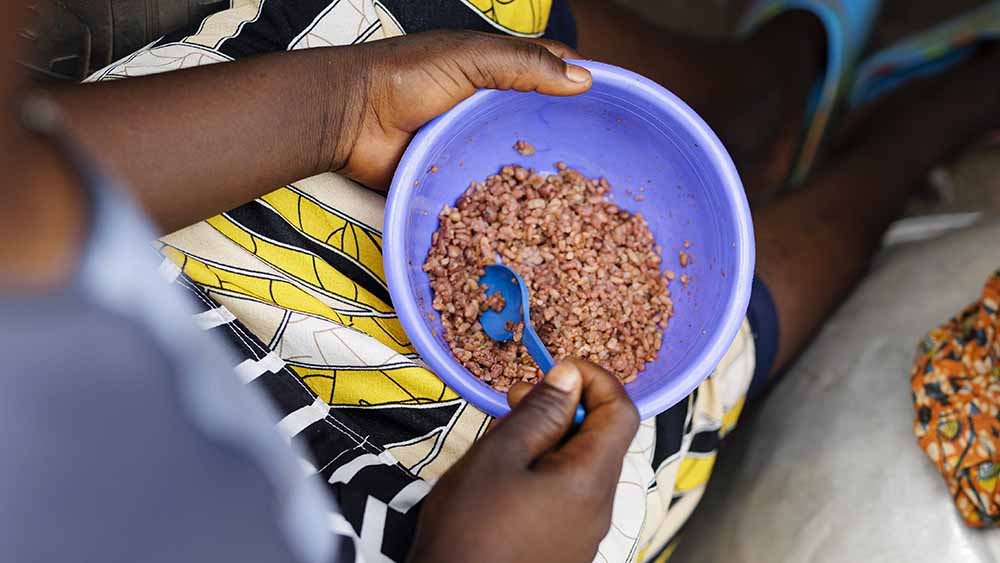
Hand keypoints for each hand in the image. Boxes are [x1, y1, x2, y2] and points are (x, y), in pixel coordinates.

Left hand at [323, 30, 592, 189]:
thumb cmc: (405, 77)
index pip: (552, 74)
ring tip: (586, 204)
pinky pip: (490, 196)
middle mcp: (489, 111)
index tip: (617, 106)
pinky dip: (511, 209)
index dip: (583, 85)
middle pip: (541, 125)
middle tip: (607, 166)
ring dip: (545, 183)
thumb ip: (525, 64)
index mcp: (497, 73)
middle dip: (570, 143)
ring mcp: (473, 147)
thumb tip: (583, 79)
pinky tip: (539, 225)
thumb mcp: (471, 58)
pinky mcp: (455, 180)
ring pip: (520, 164)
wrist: (349, 118)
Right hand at [408, 359, 638, 562]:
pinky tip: (506, 473)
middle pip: (601, 439)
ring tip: (504, 436)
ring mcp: (584, 532)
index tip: (556, 369)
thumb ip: (540, 412)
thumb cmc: (469, 530)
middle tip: (517, 398)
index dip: (594, 379)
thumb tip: (569, 377)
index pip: (622, 411)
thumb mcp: (498, 455)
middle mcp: (599, 508)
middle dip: (565, 408)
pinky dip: (546, 470)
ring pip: (581, 466)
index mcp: (590, 481)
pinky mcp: (566, 547)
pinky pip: (568, 494)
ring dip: (550, 439)